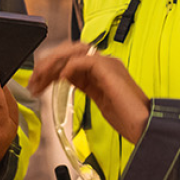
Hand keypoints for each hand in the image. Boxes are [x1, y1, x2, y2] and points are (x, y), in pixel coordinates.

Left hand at [28, 41, 150, 143]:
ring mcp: (108, 64)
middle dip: (48, 64)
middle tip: (33, 81)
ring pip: (73, 53)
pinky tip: (60, 79)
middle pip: (69, 52)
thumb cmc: (127, 118)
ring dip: (53, 64)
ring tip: (40, 78)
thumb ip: (85, 86)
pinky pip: (84, 60)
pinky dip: (69, 67)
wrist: (146, 127)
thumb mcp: (99, 100)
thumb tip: (66, 77)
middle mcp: (105, 62)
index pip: (70, 60)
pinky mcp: (109, 70)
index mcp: (102, 69)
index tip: (37, 83)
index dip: (51, 69)